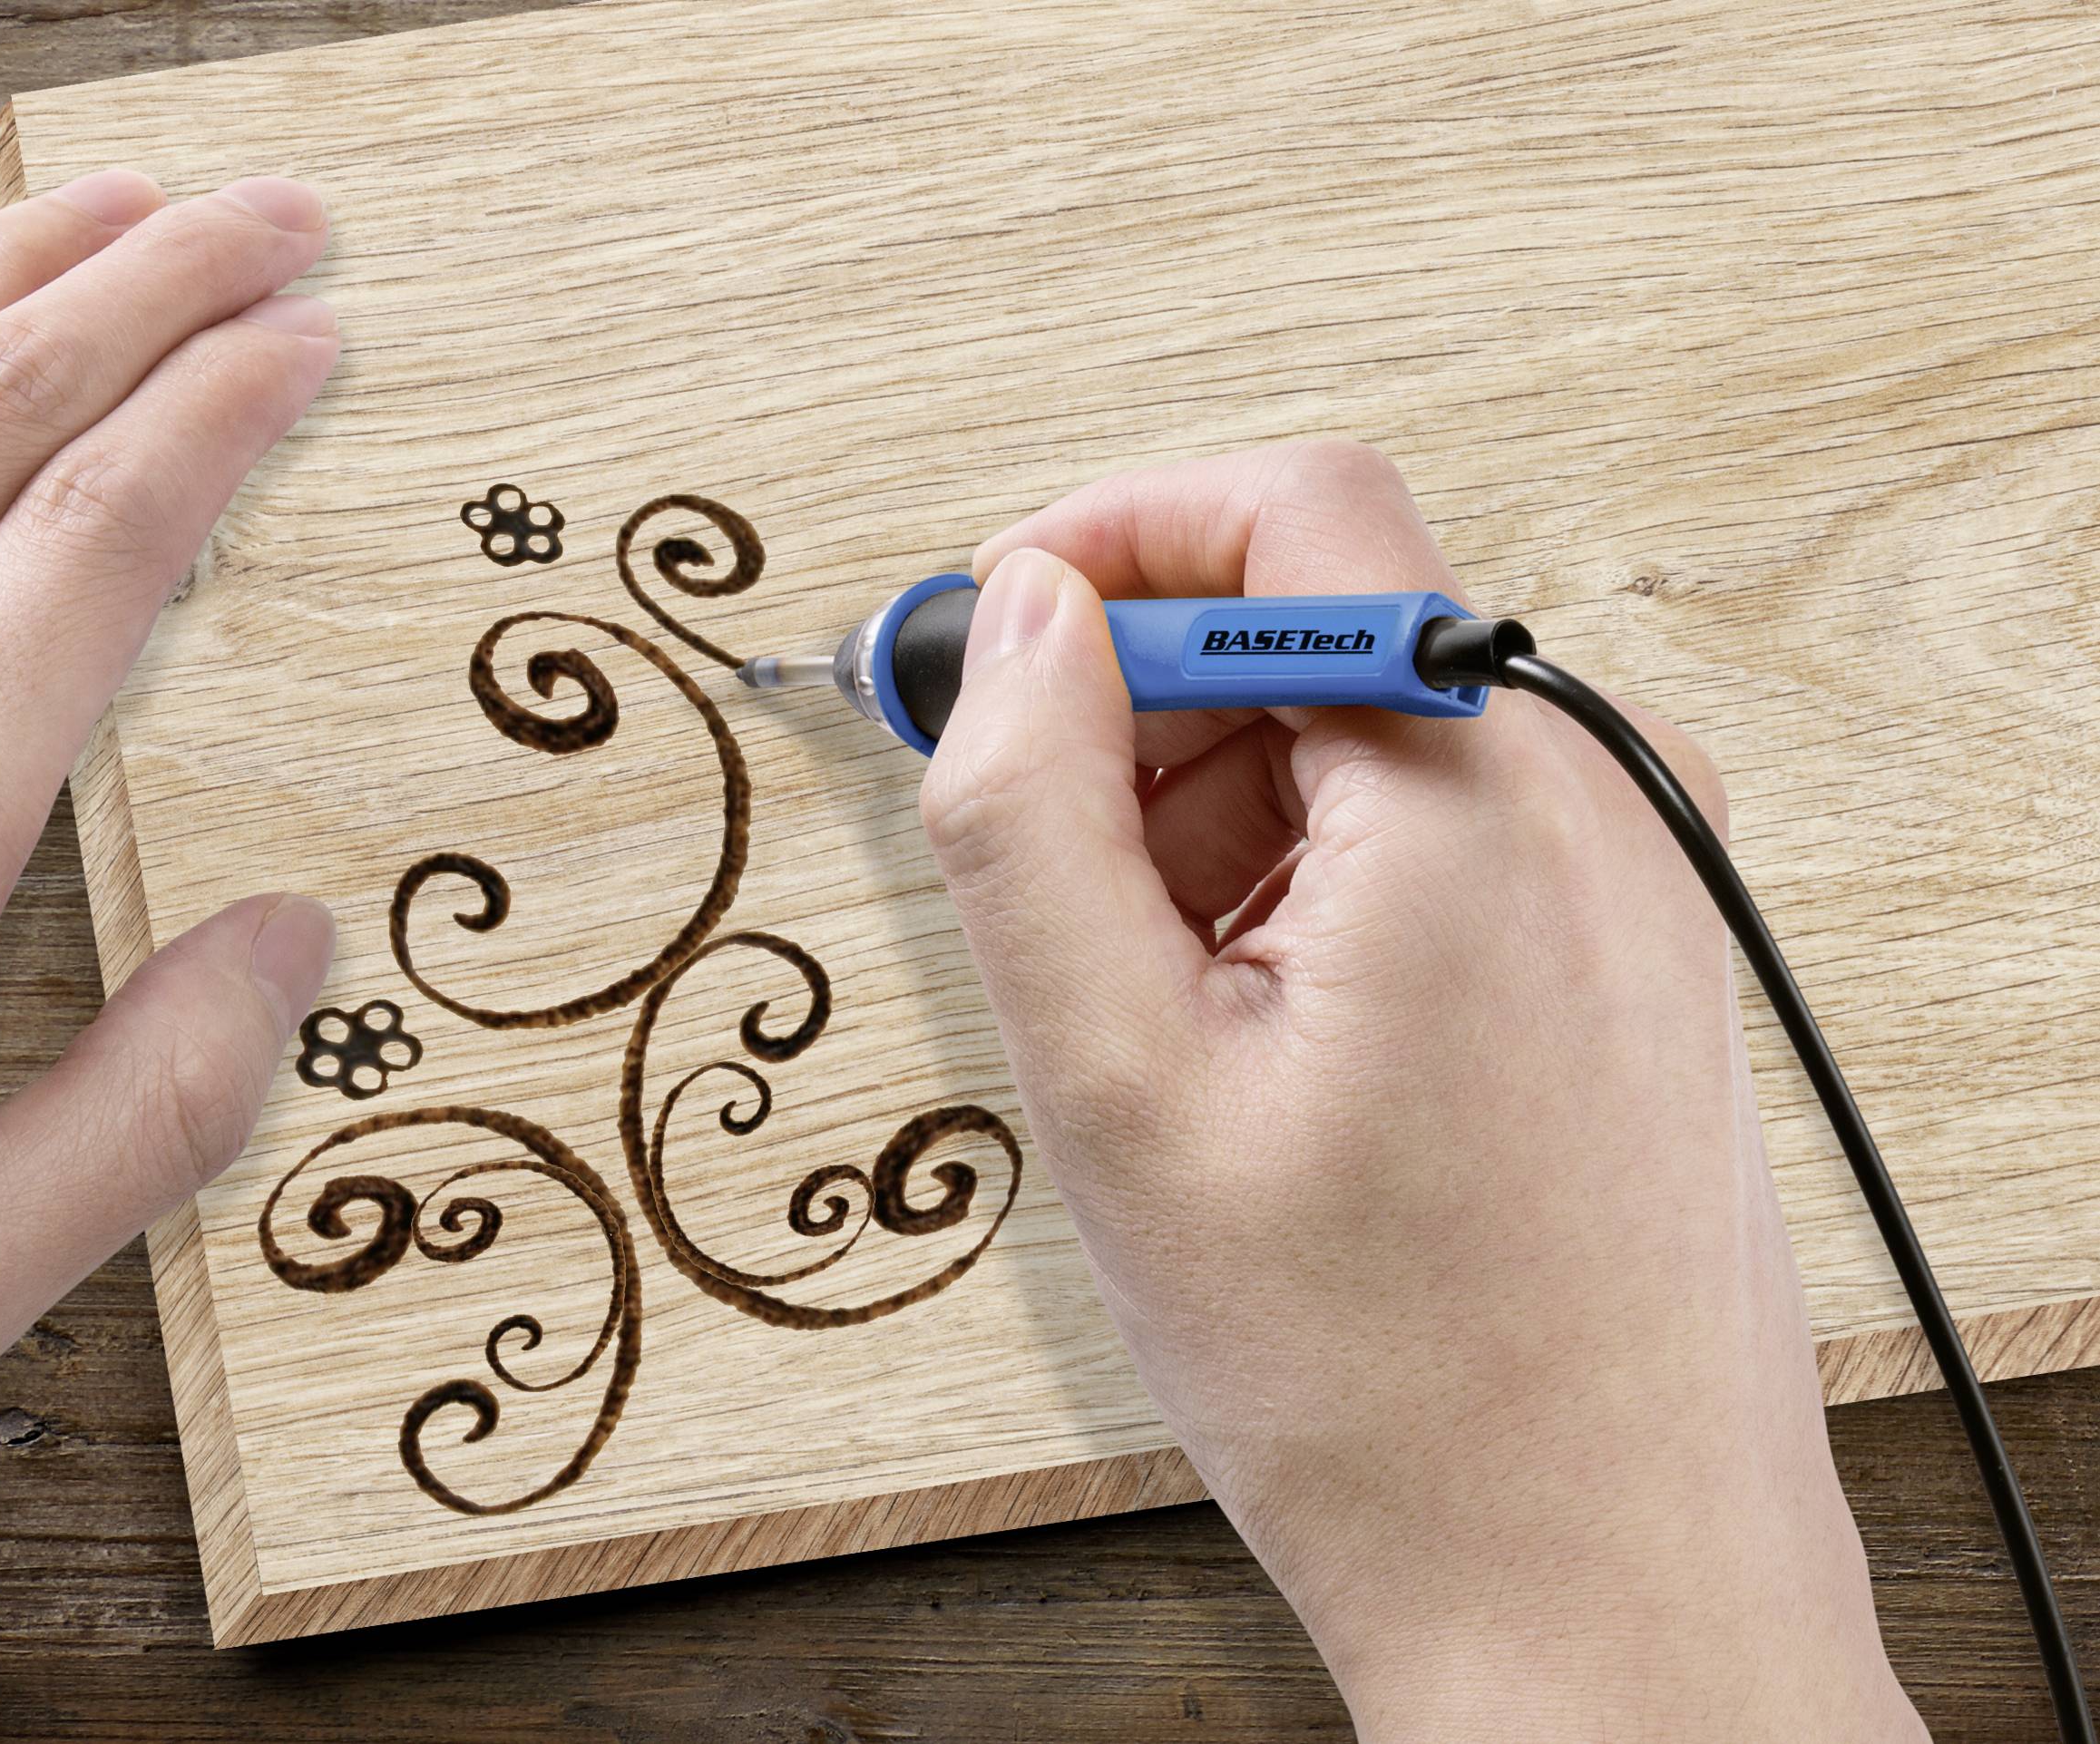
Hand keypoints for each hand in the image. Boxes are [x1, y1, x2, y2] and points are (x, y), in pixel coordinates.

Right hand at [922, 443, 1925, 1739]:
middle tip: (1054, 894)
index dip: (1108, 541)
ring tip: (1168, 1023)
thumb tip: (1019, 617)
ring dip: (1221, 825)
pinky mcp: (1637, 956)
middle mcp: (1601, 801)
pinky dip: (1313, 889)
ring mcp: (1641, 880)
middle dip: (1147, 722)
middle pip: (1323, 623)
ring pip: (1373, 736)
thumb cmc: (1383, 1379)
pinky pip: (1444, 833)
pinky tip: (1264, 1048)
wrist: (1599, 1587)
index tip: (996, 644)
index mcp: (1482, 794)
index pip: (1293, 507)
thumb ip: (1031, 810)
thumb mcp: (1120, 1082)